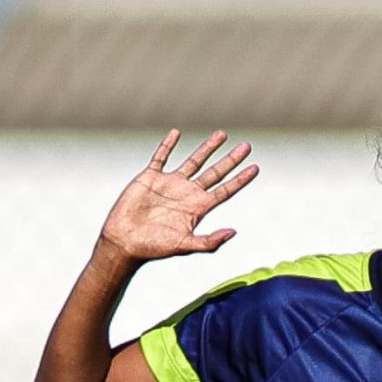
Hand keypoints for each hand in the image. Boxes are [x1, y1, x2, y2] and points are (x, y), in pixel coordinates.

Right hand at [96, 131, 257, 263]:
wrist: (125, 242)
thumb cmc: (154, 247)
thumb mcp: (185, 246)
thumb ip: (209, 241)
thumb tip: (233, 232)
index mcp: (198, 208)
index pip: (225, 190)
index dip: (240, 179)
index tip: (256, 167)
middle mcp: (187, 193)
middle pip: (215, 172)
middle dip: (230, 159)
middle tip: (247, 146)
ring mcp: (170, 184)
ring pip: (194, 161)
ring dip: (207, 148)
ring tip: (222, 134)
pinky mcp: (150, 177)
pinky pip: (161, 157)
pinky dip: (167, 145)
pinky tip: (176, 133)